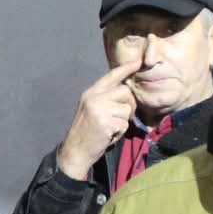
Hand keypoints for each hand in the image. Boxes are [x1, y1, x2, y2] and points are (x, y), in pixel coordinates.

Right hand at [57, 63, 137, 179]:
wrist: (75, 151)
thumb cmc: (86, 132)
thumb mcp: (91, 109)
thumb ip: (105, 98)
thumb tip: (126, 92)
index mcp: (90, 93)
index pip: (111, 76)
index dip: (125, 68)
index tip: (137, 62)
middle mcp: (94, 97)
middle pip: (125, 92)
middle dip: (129, 106)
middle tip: (119, 118)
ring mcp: (99, 109)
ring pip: (127, 109)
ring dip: (123, 122)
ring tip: (110, 128)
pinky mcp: (105, 122)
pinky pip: (124, 124)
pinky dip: (119, 132)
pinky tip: (108, 136)